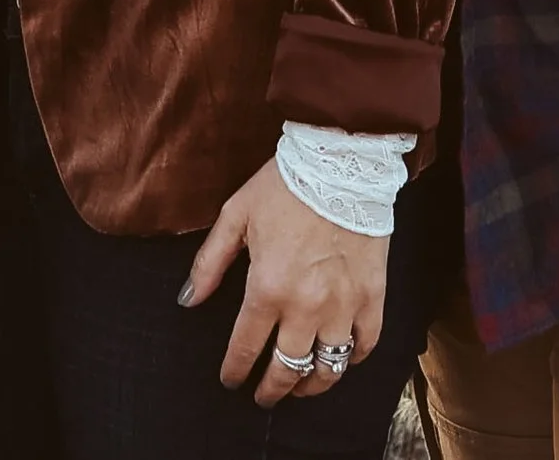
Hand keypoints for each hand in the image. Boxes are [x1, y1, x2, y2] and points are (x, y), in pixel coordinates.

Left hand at [184, 156, 388, 408]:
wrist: (340, 162)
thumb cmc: (283, 185)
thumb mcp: (236, 215)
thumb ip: (209, 262)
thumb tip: (187, 299)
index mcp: (268, 288)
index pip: (246, 347)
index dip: (235, 370)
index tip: (230, 380)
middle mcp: (306, 307)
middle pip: (287, 369)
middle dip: (271, 389)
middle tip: (264, 396)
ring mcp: (342, 306)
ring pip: (328, 368)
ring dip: (311, 385)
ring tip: (300, 386)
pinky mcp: (372, 297)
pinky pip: (363, 345)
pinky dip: (351, 359)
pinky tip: (340, 358)